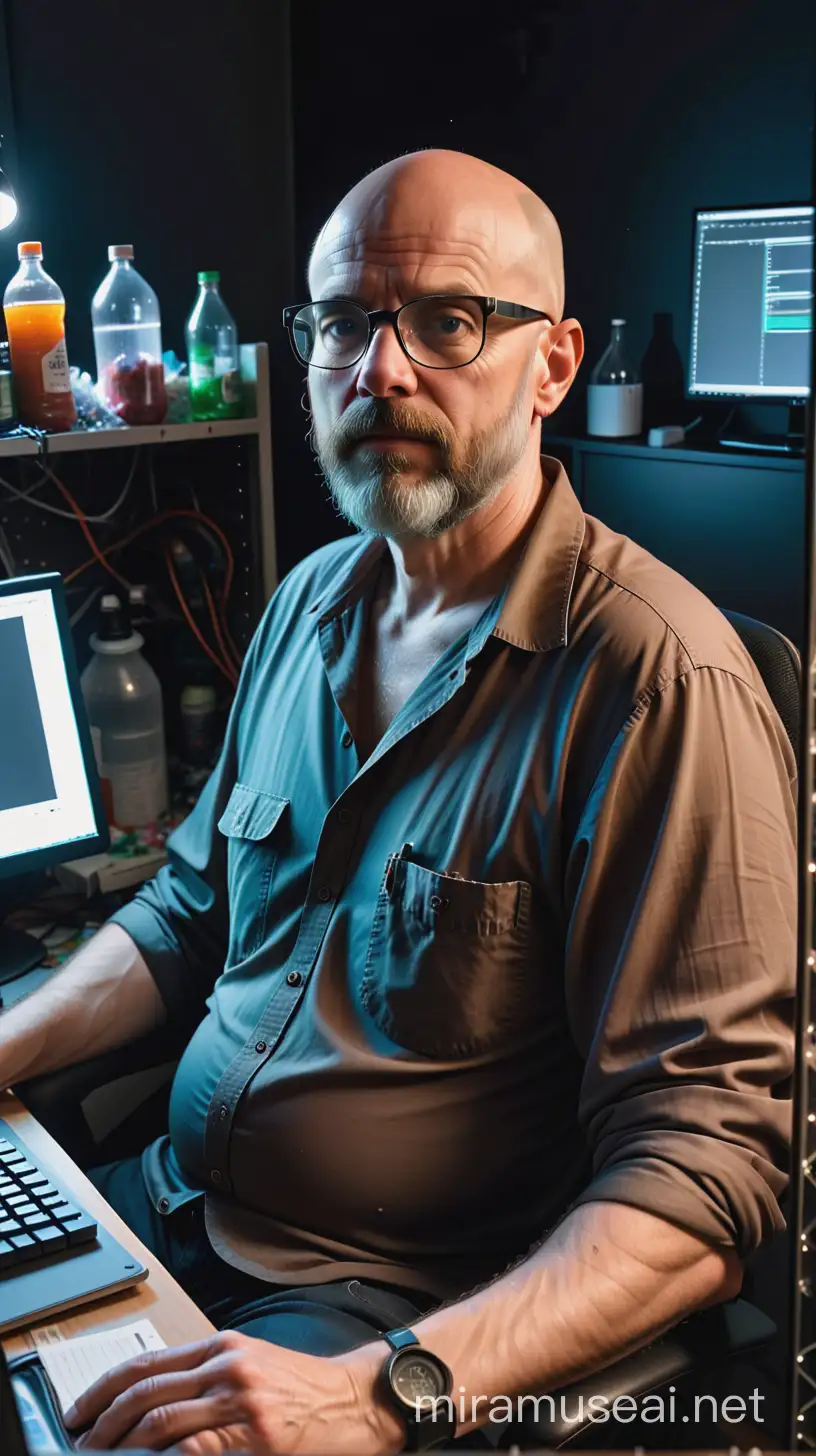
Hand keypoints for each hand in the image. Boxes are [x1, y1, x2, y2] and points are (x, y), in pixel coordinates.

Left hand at [64, 1330, 403, 1453]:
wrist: (359, 1401)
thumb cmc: (306, 1389)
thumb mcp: (254, 1365)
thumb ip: (206, 1378)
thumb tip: (150, 1404)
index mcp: (223, 1346)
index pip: (146, 1363)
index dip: (103, 1389)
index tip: (80, 1412)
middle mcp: (227, 1367)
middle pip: (145, 1393)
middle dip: (103, 1423)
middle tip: (83, 1444)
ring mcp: (241, 1403)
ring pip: (161, 1423)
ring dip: (123, 1447)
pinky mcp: (255, 1438)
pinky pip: (193, 1451)